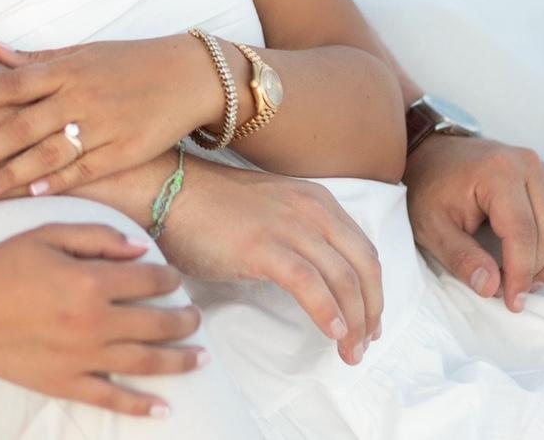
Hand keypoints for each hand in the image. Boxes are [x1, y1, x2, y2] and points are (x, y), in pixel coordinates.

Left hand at [0, 37, 215, 198]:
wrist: (188, 75)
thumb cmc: (128, 61)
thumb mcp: (81, 51)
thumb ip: (35, 59)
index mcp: (65, 69)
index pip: (11, 83)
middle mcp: (79, 96)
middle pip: (22, 126)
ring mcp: (102, 125)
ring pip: (48, 154)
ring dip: (11, 175)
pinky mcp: (123, 151)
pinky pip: (84, 170)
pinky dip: (58, 182)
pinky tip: (31, 196)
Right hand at [0, 223, 206, 418]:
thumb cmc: (1, 263)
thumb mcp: (47, 234)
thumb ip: (97, 237)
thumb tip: (141, 249)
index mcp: (88, 281)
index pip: (147, 282)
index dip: (168, 279)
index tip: (175, 278)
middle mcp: (92, 324)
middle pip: (155, 325)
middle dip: (183, 321)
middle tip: (197, 318)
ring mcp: (81, 359)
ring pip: (144, 364)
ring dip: (178, 361)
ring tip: (200, 357)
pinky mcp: (65, 384)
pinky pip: (112, 400)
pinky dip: (142, 406)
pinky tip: (164, 407)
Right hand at [155, 163, 382, 366]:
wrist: (168, 192)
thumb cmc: (210, 207)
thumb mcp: (271, 212)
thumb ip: (299, 236)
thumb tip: (319, 281)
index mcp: (315, 200)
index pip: (364, 251)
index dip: (374, 292)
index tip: (368, 322)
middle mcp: (310, 209)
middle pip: (364, 267)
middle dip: (371, 312)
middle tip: (364, 344)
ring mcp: (288, 225)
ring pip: (343, 280)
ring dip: (353, 323)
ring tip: (348, 351)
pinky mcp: (263, 246)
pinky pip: (309, 284)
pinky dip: (326, 311)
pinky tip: (329, 332)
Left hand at [404, 135, 543, 309]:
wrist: (431, 152)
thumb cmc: (430, 187)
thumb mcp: (430, 224)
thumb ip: (460, 256)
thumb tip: (491, 288)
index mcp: (497, 172)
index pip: (523, 233)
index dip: (521, 273)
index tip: (512, 300)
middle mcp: (527, 165)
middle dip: (538, 270)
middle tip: (514, 289)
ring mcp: (542, 169)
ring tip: (531, 278)